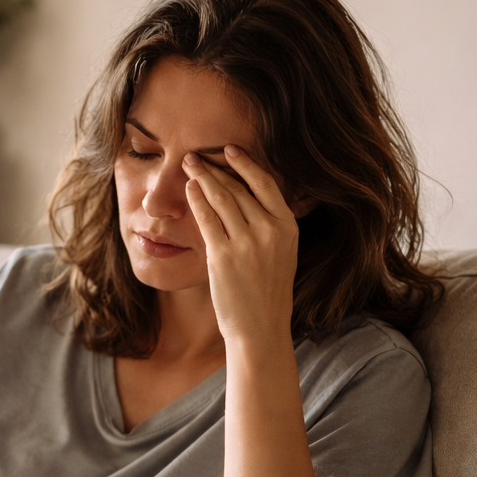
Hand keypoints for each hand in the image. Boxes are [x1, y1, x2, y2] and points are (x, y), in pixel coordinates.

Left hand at [182, 146, 300, 344]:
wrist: (260, 327)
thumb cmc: (267, 292)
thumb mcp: (282, 253)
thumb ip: (271, 226)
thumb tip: (250, 198)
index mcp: (288, 227)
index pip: (266, 184)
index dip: (246, 164)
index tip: (230, 150)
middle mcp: (270, 231)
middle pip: (240, 189)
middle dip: (217, 168)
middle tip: (198, 155)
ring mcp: (247, 243)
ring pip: (222, 199)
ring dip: (204, 178)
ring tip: (190, 165)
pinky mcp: (224, 256)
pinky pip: (207, 219)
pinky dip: (197, 200)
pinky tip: (189, 188)